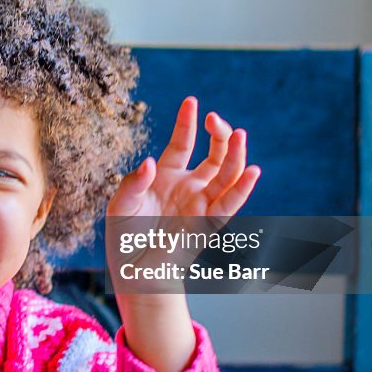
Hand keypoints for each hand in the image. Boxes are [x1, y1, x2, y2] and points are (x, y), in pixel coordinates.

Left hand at [106, 97, 260, 371]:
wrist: (134, 271)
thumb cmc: (124, 236)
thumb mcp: (120, 205)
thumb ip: (133, 183)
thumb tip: (151, 162)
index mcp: (166, 176)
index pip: (182, 144)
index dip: (187, 123)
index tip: (192, 101)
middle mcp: (189, 186)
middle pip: (213, 154)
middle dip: (219, 134)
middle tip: (217, 120)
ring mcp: (201, 203)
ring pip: (227, 174)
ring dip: (235, 154)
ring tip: (239, 134)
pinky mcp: (209, 223)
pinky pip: (230, 203)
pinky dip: (242, 188)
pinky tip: (251, 171)